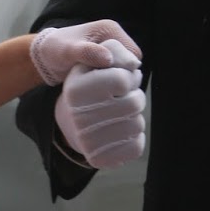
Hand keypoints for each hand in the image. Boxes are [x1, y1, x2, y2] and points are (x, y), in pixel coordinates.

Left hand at [29, 20, 141, 86]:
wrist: (44, 56)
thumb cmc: (55, 50)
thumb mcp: (68, 51)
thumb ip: (86, 52)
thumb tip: (108, 59)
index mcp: (111, 29)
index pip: (133, 53)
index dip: (125, 69)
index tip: (109, 81)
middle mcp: (115, 37)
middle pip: (131, 63)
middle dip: (121, 75)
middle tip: (102, 85)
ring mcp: (112, 49)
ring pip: (125, 70)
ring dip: (115, 79)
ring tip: (98, 85)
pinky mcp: (107, 60)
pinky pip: (117, 74)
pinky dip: (110, 81)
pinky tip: (98, 86)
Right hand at [54, 38, 145, 168]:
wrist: (72, 123)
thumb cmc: (90, 86)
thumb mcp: (94, 62)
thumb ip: (114, 51)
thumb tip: (134, 65)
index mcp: (75, 90)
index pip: (122, 80)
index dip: (129, 77)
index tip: (120, 80)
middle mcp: (78, 118)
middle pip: (134, 104)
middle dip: (135, 97)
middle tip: (124, 98)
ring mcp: (88, 142)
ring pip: (137, 125)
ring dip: (134, 117)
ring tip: (120, 115)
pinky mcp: (101, 160)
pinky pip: (136, 147)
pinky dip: (135, 138)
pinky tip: (120, 132)